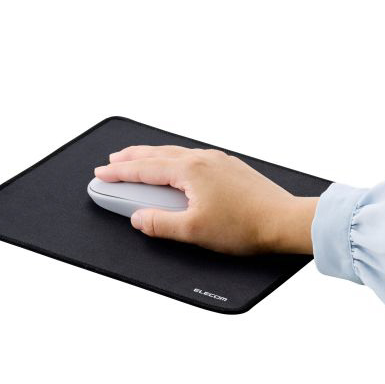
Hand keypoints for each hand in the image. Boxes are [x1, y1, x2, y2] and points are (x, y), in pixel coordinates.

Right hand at [95, 146, 317, 254]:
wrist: (283, 220)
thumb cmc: (245, 225)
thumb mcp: (193, 231)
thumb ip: (160, 224)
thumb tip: (138, 218)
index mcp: (190, 170)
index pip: (144, 169)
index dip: (119, 172)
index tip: (101, 173)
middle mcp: (202, 158)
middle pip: (156, 153)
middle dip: (131, 156)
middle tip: (112, 160)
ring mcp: (217, 160)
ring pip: (174, 152)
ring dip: (151, 155)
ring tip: (137, 158)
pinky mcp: (228, 167)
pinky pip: (191, 156)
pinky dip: (173, 158)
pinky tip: (175, 164)